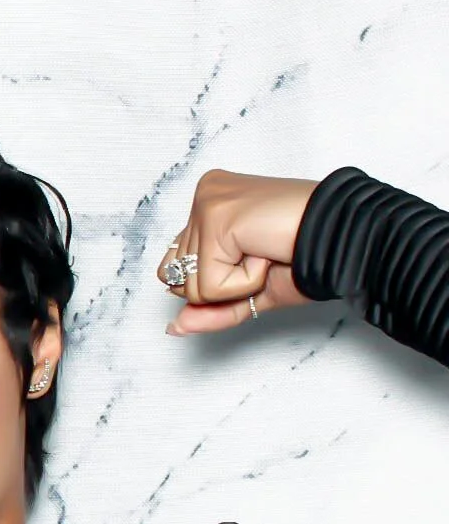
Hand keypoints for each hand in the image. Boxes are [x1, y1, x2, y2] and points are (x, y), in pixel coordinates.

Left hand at [160, 169, 318, 334]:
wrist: (350, 239)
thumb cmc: (309, 257)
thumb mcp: (251, 292)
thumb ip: (211, 310)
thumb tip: (174, 328)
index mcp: (211, 203)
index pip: (175, 265)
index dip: (214, 281)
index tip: (256, 258)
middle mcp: (205, 196)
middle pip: (177, 278)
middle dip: (225, 285)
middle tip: (266, 257)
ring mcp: (208, 203)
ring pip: (191, 285)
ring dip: (238, 284)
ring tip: (269, 254)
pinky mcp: (217, 218)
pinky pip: (209, 284)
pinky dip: (245, 283)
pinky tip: (269, 253)